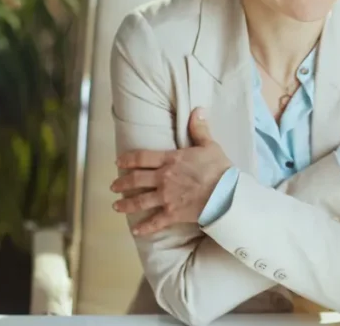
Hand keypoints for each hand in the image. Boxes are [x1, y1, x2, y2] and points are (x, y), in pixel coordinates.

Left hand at [111, 108, 231, 235]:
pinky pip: (155, 222)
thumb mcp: (209, 145)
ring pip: (140, 201)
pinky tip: (135, 231)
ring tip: (116, 206)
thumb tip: (198, 110)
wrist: (226, 193)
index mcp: (170, 160)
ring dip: (126, 204)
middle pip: (136, 180)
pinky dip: (144, 228)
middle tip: (113, 186)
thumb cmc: (218, 168)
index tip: (118, 162)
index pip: (142, 157)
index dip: (128, 159)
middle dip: (122, 183)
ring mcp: (166, 197)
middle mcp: (163, 178)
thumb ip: (200, 129)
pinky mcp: (172, 214)